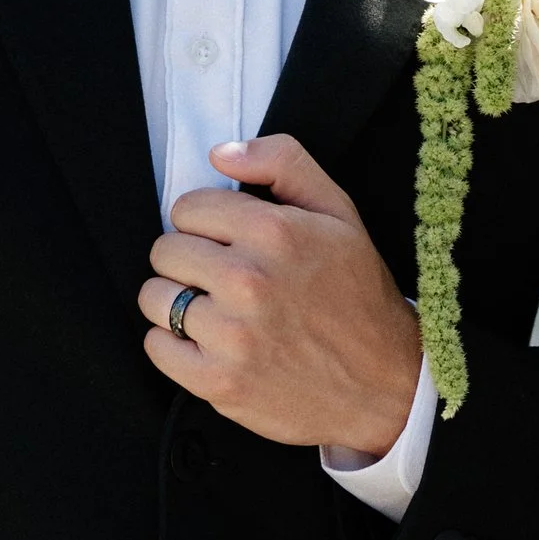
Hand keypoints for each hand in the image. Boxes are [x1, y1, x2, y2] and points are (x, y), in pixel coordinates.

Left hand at [142, 135, 424, 451]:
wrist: (384, 385)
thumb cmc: (358, 296)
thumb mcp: (339, 213)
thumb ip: (283, 163)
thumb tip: (220, 154)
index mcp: (276, 233)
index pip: (187, 208)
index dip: (206, 222)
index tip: (229, 241)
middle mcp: (250, 281)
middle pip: (165, 250)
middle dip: (189, 259)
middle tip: (222, 278)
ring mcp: (232, 336)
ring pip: (154, 297)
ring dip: (176, 301)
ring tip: (214, 310)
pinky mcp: (220, 382)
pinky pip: (156, 346)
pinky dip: (173, 344)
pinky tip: (209, 343)